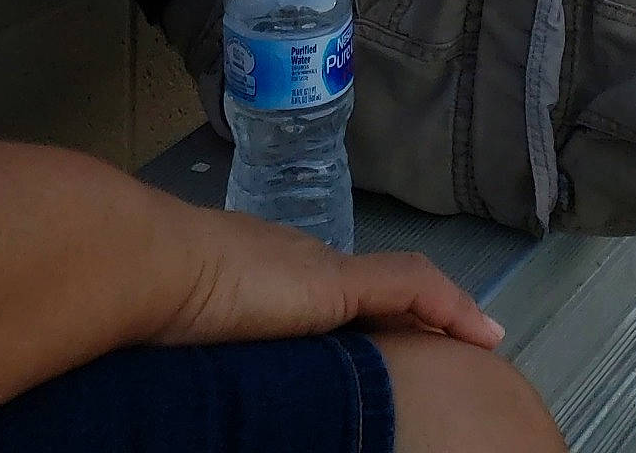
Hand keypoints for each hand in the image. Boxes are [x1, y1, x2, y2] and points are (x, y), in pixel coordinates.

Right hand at [153, 208, 504, 353]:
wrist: (155, 267)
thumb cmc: (157, 302)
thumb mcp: (193, 324)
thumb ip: (217, 335)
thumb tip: (215, 376)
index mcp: (268, 270)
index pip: (332, 292)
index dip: (368, 313)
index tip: (395, 337)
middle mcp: (302, 260)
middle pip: (374, 287)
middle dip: (414, 313)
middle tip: (449, 343)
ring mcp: (322, 268)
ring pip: (403, 285)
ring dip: (444, 310)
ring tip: (480, 339)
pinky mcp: (337, 283)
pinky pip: (412, 287)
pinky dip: (449, 306)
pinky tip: (480, 333)